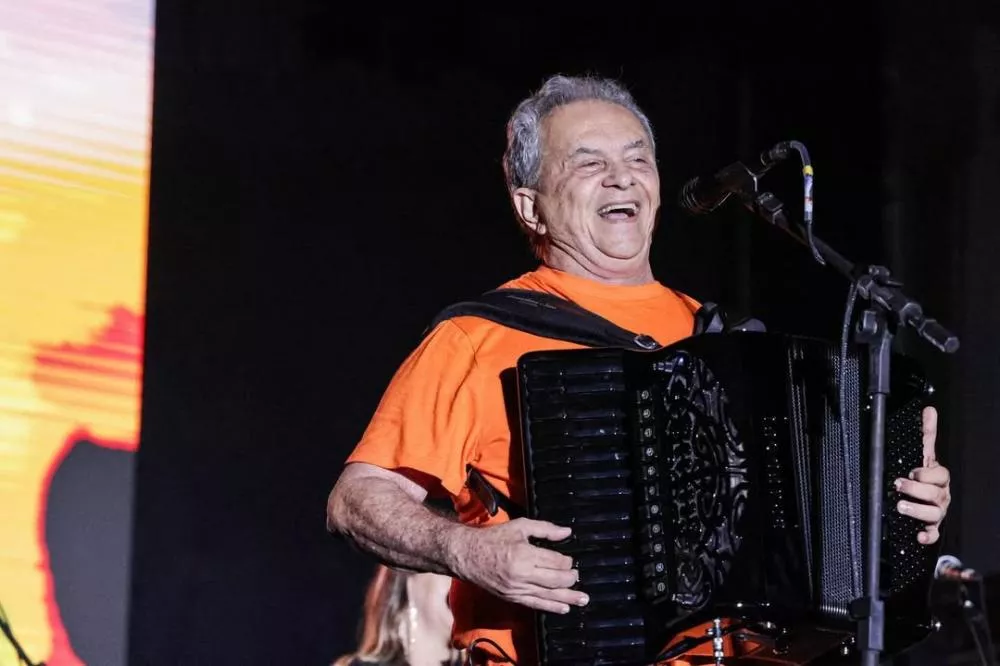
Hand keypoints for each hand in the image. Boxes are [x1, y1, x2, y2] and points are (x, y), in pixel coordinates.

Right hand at [446, 518, 587, 613]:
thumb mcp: (520, 526)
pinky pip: (536, 604)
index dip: (566, 562)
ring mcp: (517, 588)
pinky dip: (552, 607)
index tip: (569, 560)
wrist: (468, 555)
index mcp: (525, 554)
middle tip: (577, 576)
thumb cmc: (493, 538)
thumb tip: (567, 532)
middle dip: (570, 579)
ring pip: (548, 595)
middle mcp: (522, 574)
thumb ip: (545, 529)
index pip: (555, 561)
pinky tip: (564, 608)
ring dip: (568, 597)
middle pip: (555, 580)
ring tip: (583, 599)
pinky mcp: (512, 597)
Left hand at [894, 406, 950, 543]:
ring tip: (900, 507)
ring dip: (917, 511)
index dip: (925, 474)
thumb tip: (929, 410)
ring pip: (934, 514)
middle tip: (899, 485)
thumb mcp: (922, 454)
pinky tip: (918, 536)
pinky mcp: (931, 528)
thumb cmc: (922, 475)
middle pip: (935, 494)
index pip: (939, 475)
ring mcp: (937, 512)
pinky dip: (927, 536)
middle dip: (916, 490)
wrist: (921, 499)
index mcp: (938, 478)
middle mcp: (940, 495)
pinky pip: (933, 534)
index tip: (911, 471)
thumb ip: (926, 434)